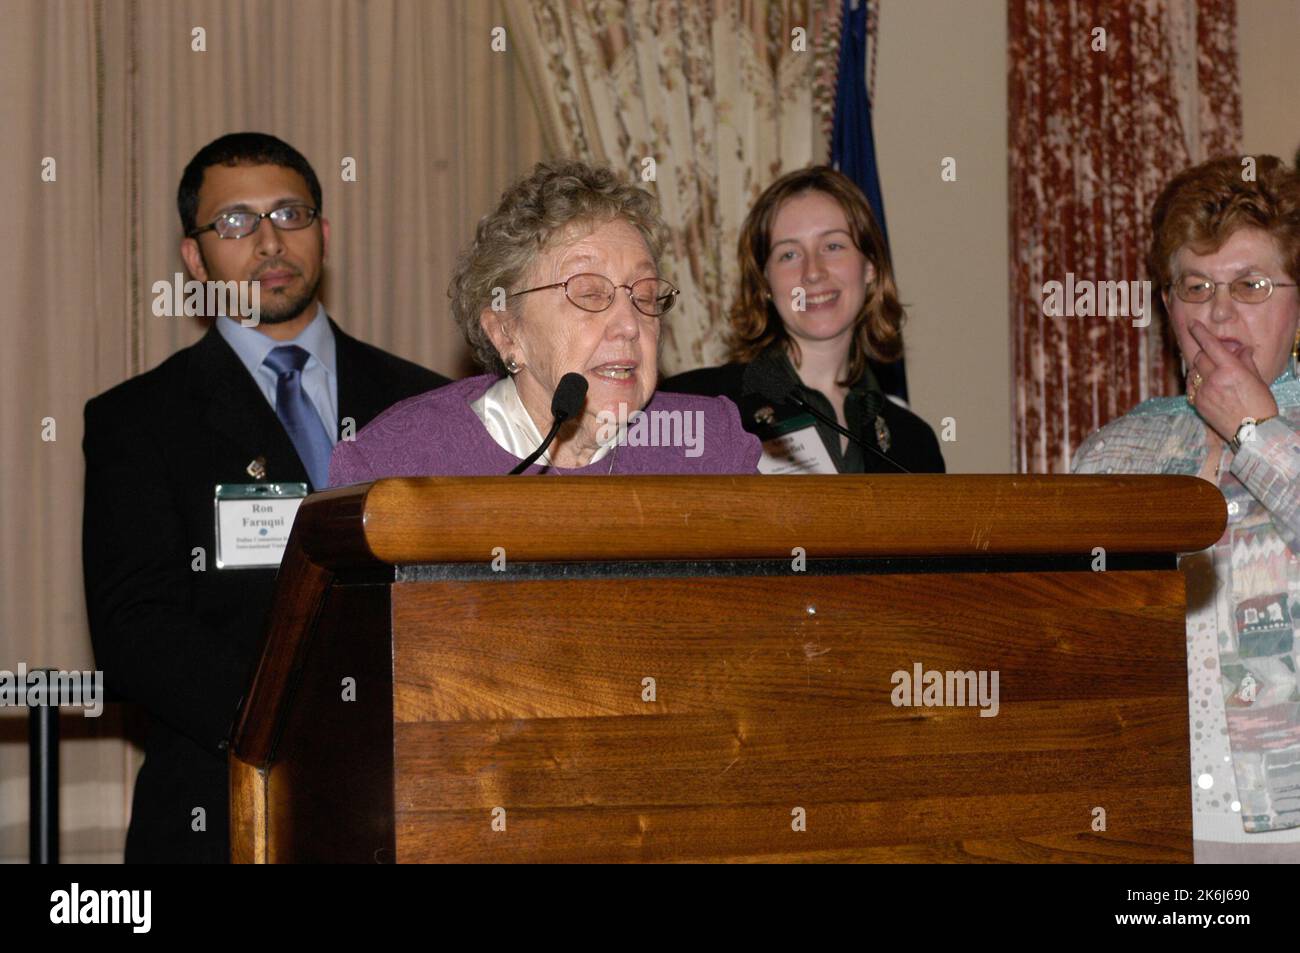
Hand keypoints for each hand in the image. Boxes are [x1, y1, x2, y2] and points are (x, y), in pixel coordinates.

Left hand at [1186, 320, 1278, 442]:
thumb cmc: (1260, 405)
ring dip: (1199, 368)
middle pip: (1199, 357)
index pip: (1210, 345)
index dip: (1200, 332)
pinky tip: (1206, 385)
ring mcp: (1204, 392)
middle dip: (1204, 353)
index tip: (1192, 324)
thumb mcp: (1257, 379)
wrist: (1253, 432)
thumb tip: (1242, 349)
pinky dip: (1196, 382)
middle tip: (1211, 355)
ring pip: (1193, 372)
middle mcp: (1214, 379)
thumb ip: (1245, 361)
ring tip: (1211, 373)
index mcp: (1231, 369)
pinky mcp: (1198, 404)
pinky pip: (1191, 387)